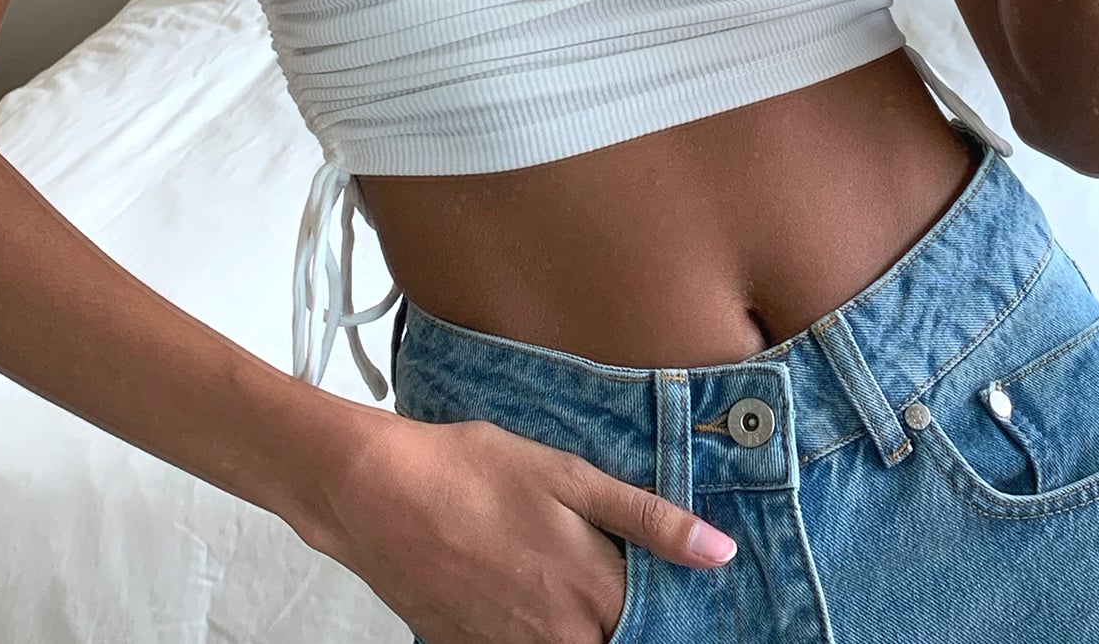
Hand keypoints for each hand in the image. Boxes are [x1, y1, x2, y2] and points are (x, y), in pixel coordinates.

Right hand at [299, 408, 737, 642]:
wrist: (378, 495)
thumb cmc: (476, 471)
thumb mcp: (570, 477)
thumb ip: (649, 519)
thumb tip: (721, 554)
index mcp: (593, 597)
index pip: (659, 626)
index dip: (675, 608)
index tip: (686, 590)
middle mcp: (558, 641)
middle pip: (616, 640)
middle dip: (629, 617)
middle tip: (610, 568)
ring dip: (583, 622)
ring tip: (559, 572)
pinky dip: (535, 627)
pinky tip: (521, 586)